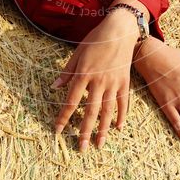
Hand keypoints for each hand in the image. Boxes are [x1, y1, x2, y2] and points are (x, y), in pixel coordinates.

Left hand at [51, 14, 136, 151]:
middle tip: (80, 148)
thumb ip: (67, 72)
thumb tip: (54, 87)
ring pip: (107, 111)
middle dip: (84, 131)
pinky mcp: (124, 82)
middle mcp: (98, 82)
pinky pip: (123, 103)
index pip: (71, 101)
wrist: (120, 30)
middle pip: (90, 111)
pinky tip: (118, 128)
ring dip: (103, 129)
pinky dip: (121, 116)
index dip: (63, 117)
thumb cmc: (96, 40)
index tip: (57, 130)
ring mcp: (113, 83)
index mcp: (83, 74)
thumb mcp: (77, 53)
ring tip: (99, 145)